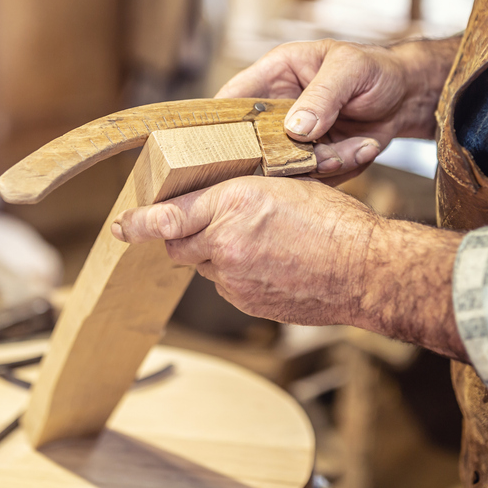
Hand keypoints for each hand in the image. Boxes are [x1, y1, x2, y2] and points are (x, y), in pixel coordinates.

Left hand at [112, 175, 466, 358]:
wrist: (365, 270)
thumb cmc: (335, 222)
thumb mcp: (284, 185)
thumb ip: (238, 194)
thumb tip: (213, 200)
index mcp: (233, 203)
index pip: (167, 216)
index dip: (139, 222)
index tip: (121, 225)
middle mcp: (225, 242)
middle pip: (179, 245)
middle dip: (185, 236)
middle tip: (206, 227)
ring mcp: (234, 278)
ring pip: (204, 266)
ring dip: (217, 255)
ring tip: (258, 244)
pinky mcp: (247, 303)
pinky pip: (228, 286)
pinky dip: (238, 275)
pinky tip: (270, 265)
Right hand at [217, 37, 458, 181]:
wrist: (408, 96)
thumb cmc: (376, 69)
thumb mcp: (350, 69)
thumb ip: (322, 96)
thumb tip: (294, 128)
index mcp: (273, 75)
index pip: (231, 101)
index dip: (220, 126)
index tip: (225, 149)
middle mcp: (277, 109)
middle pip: (254, 144)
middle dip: (285, 157)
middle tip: (319, 154)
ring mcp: (295, 138)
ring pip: (288, 166)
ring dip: (324, 163)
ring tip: (358, 145)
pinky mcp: (314, 159)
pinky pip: (316, 176)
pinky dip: (343, 167)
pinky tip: (366, 146)